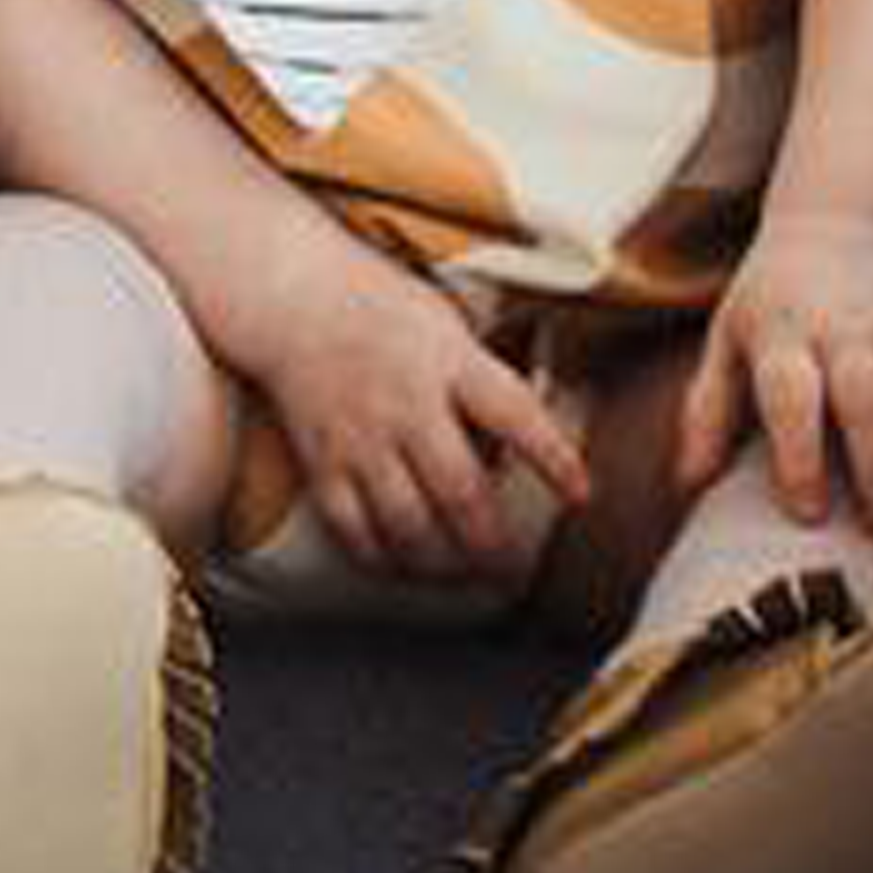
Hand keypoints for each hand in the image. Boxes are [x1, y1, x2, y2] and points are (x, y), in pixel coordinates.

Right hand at [245, 228, 589, 586]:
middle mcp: (405, 402)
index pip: (511, 411)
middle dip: (493, 543)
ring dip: (444, 564)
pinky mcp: (323, 461)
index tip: (580, 494)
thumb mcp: (446, 324)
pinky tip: (404, 566)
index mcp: (447, 360)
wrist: (292, 297)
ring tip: (464, 575)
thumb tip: (520, 450)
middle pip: (459, 490)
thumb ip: (481, 381)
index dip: (551, 458)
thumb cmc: (381, 309)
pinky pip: (353, 530)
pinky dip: (382, 561)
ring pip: (408, 525)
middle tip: (513, 569)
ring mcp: (360, 436)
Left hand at [678, 213, 872, 554]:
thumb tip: (685, 486)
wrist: (843, 230)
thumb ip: (707, 413)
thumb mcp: (728, 341)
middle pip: (872, 400)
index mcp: (782, 329)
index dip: (799, 454)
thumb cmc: (775, 305)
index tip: (809, 515)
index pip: (790, 391)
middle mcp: (848, 325)